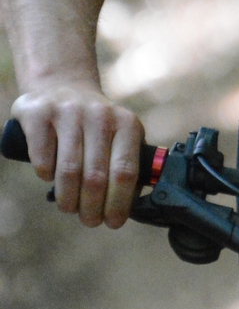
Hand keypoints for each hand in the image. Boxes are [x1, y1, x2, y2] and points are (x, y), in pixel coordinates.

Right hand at [12, 84, 144, 228]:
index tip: (114, 223)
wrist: (63, 86)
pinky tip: (50, 179)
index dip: (119, 204)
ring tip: (70, 207)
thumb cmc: (96, 126)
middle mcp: (100, 114)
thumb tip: (130, 208)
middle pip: (96, 177)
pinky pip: (42, 157)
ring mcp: (68, 111)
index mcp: (127, 123)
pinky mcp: (39, 113)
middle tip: (90, 221)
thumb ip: (130, 165)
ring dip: (68, 199)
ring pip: (69, 171)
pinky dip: (46, 176)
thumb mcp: (121, 136)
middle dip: (92, 209)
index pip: (126, 172)